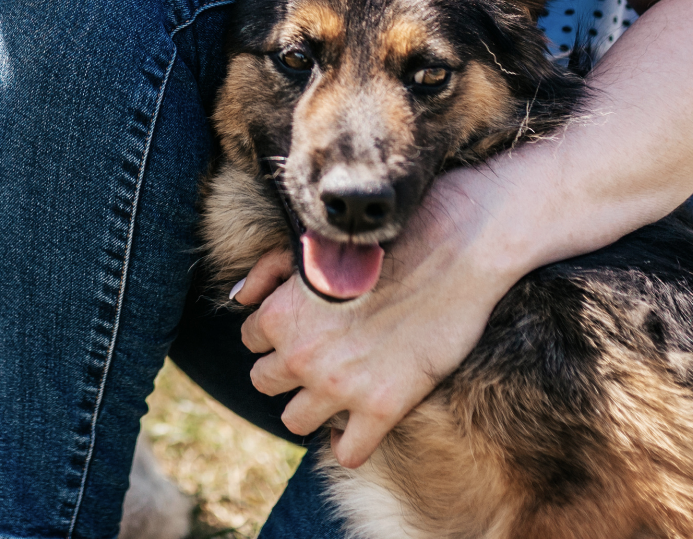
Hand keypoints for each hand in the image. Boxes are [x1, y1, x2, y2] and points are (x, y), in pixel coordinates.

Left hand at [234, 167, 514, 466]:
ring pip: (294, 421)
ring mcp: (340, 388)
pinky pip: (349, 452)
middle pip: (264, 382)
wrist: (453, 252)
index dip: (276, 334)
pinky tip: (359, 425)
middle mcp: (300, 357)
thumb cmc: (385, 241)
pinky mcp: (383, 409)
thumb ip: (268, 272)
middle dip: (286, 371)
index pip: (251, 340)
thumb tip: (239, 298)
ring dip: (310, 407)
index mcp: (279, 317)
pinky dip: (349, 443)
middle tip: (317, 358)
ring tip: (334, 390)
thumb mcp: (314, 246)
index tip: (302, 329)